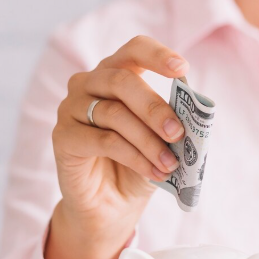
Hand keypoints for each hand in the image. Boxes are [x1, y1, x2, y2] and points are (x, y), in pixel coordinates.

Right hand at [46, 36, 189, 258]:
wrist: (112, 207)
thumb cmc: (139, 166)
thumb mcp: (163, 143)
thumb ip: (173, 124)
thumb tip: (195, 117)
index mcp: (115, 76)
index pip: (134, 50)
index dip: (157, 55)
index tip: (183, 69)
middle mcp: (88, 84)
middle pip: (122, 80)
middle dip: (155, 108)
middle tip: (178, 133)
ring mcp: (70, 108)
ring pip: (114, 114)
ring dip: (148, 141)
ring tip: (170, 164)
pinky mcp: (63, 137)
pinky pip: (104, 140)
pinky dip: (134, 157)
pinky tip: (153, 172)